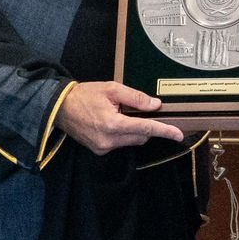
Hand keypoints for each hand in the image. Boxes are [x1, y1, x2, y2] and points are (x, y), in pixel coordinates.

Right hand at [57, 82, 184, 154]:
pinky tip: (112, 122)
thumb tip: (155, 105)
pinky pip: (120, 143)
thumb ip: (135, 97)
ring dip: (134, 129)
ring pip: (132, 141)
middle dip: (146, 125)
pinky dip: (123, 134)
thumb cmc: (85, 95)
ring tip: (120, 114)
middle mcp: (109, 140)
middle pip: (141, 136)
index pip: (146, 128)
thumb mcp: (112, 89)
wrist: (60, 107)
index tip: (178, 134)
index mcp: (113, 124)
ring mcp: (103, 148)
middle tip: (141, 111)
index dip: (164, 131)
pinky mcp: (99, 150)